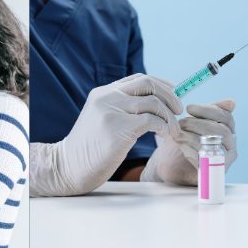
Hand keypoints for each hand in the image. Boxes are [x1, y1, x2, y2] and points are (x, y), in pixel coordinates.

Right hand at [29, 74, 182, 196]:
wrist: (68, 167)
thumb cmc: (89, 149)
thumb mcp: (102, 120)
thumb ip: (121, 109)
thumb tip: (154, 105)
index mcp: (103, 93)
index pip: (139, 79)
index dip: (162, 84)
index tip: (175, 95)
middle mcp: (107, 97)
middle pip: (149, 84)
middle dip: (170, 96)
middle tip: (179, 111)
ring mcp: (111, 111)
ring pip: (154, 103)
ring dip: (170, 116)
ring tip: (173, 130)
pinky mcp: (118, 128)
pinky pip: (151, 120)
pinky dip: (163, 126)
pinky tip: (163, 134)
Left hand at [142, 99, 236, 184]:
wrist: (173, 163)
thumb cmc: (187, 138)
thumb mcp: (195, 121)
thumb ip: (208, 111)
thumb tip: (231, 102)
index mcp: (229, 129)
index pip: (226, 117)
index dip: (208, 111)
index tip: (189, 108)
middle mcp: (231, 145)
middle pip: (221, 132)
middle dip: (198, 125)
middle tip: (181, 123)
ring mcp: (224, 159)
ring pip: (214, 146)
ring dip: (192, 137)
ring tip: (178, 134)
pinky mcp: (213, 172)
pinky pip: (206, 160)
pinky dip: (192, 151)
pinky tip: (181, 146)